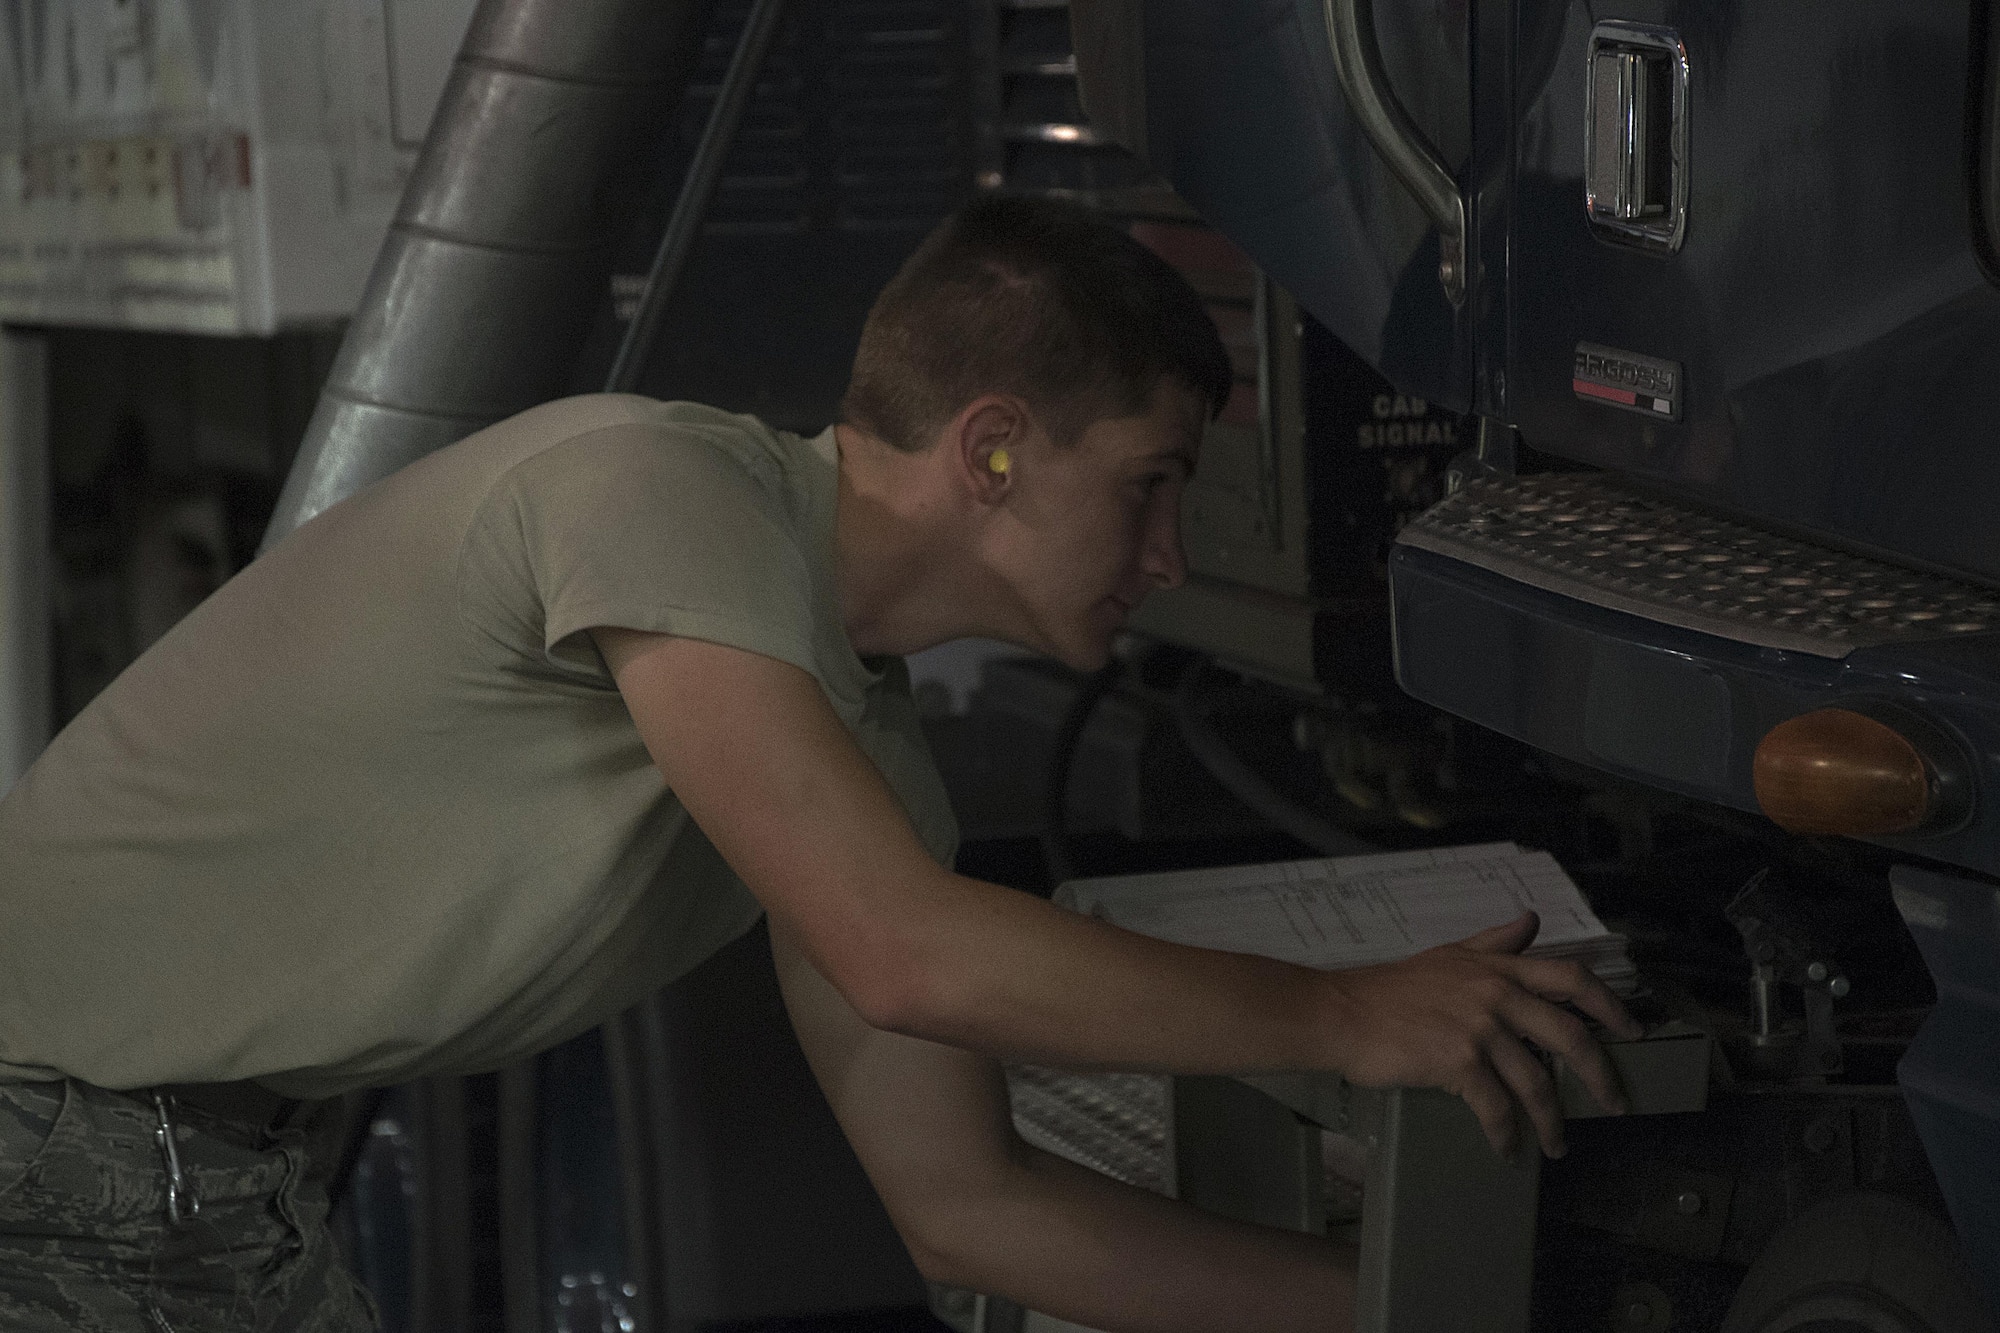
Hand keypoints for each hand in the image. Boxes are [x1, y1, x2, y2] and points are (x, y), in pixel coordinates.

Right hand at [1321, 912, 1642, 1159]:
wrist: (1342, 1012)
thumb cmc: (1389, 989)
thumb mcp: (1447, 956)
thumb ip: (1493, 942)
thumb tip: (1530, 920)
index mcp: (1497, 968)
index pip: (1571, 978)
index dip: (1609, 1004)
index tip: (1631, 1030)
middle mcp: (1496, 994)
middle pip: (1569, 1035)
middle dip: (1599, 1074)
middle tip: (1614, 1103)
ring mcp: (1479, 1028)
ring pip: (1536, 1082)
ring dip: (1552, 1121)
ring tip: (1557, 1145)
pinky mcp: (1458, 1062)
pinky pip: (1497, 1107)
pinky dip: (1507, 1134)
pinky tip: (1507, 1148)